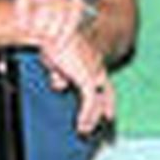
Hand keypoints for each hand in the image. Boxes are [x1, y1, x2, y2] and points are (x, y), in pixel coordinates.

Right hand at [12, 0, 114, 131]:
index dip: (104, 94)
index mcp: (89, 58)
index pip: (100, 79)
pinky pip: (90, 102)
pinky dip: (86, 116)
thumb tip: (58, 84)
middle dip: (107, 105)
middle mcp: (95, 65)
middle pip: (107, 90)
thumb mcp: (54, 58)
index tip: (105, 106)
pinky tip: (81, 126)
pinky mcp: (86, 77)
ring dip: (91, 116)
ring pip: (97, 100)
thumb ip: (59, 71)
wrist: (51, 29)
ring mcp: (92, 71)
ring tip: (84, 130)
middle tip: (109, 118)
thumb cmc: (50, 39)